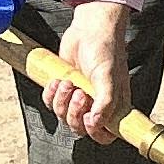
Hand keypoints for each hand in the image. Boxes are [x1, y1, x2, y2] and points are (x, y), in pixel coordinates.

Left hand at [46, 1, 131, 141]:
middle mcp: (96, 106)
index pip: (106, 135)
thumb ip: (106, 102)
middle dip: (75, 113)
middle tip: (79, 93)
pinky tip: (58, 80)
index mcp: (113, 107)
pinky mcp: (63, 89)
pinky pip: (50, 104)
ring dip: (62, 101)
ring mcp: (79, 98)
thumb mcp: (109, 77)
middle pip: (80, 129)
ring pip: (63, 117)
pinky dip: (50, 95)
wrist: (89, 28)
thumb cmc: (105, 50)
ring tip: (68, 82)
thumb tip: (96, 124)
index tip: (91, 120)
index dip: (96, 133)